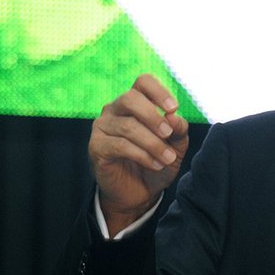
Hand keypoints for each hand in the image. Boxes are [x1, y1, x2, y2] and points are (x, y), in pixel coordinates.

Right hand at [89, 74, 189, 235]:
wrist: (139, 193)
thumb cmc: (157, 162)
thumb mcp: (175, 146)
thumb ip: (178, 129)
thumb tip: (174, 116)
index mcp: (135, 102)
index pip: (143, 82)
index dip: (159, 91)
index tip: (174, 108)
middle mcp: (115, 109)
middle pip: (131, 98)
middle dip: (153, 117)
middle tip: (169, 134)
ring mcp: (102, 127)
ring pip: (128, 126)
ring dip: (153, 144)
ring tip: (168, 159)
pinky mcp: (96, 147)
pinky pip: (120, 145)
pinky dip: (142, 155)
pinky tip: (155, 164)